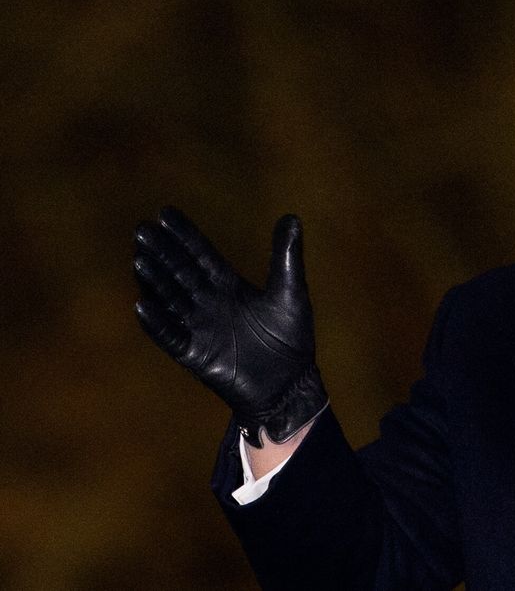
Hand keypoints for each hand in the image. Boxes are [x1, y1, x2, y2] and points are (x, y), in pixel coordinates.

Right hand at [133, 208, 327, 447]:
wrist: (289, 385)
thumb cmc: (291, 339)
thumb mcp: (290, 292)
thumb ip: (286, 256)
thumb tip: (292, 216)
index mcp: (229, 286)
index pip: (201, 255)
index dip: (184, 235)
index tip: (165, 212)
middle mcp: (209, 304)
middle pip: (180, 272)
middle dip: (162, 252)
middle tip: (141, 230)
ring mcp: (200, 328)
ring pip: (171, 300)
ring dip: (155, 281)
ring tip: (139, 260)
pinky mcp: (196, 355)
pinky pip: (172, 336)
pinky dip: (157, 322)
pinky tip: (142, 305)